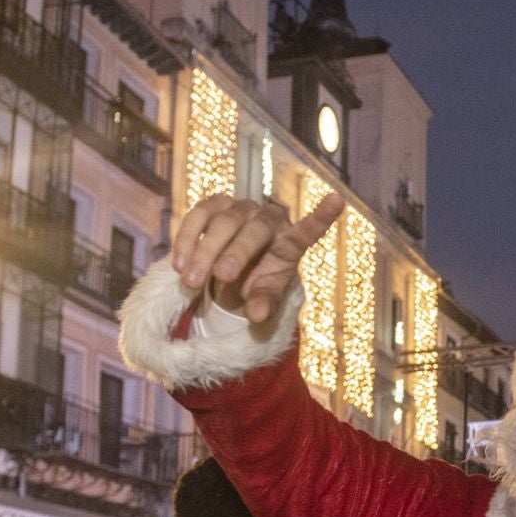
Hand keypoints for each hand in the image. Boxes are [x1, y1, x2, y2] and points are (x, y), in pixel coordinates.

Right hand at [170, 194, 345, 323]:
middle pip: (253, 229)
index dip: (321, 217)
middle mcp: (267, 218)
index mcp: (290, 242)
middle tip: (221, 277)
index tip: (337, 200)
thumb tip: (256, 316)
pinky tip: (178, 265)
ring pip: (221, 220)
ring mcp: (240, 208)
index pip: (308, 231)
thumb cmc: (256, 283)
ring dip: (204, 250)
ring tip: (189, 282)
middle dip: (236, 252)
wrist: (232, 270)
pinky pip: (198, 215)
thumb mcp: (263, 297)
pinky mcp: (213, 205)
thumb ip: (263, 304)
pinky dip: (187, 239)